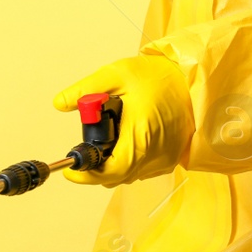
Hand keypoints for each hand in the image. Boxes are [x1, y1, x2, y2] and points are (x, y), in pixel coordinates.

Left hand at [55, 53, 191, 185]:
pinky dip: (130, 160)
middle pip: (117, 176)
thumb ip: (85, 89)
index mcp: (140, 137)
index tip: (71, 170)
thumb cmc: (157, 76)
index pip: (109, 171)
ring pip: (130, 174)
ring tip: (109, 137)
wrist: (191, 77)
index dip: (87, 174)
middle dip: (97, 167)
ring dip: (114, 164)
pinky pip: (144, 169)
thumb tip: (60, 103)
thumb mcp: (116, 74)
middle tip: (87, 147)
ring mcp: (166, 159)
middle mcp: (155, 155)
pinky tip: (127, 139)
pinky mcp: (172, 158)